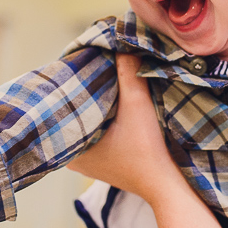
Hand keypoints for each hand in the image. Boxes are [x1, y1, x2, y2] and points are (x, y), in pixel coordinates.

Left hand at [68, 53, 184, 203]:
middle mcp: (70, 156)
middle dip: (80, 89)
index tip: (76, 61)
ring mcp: (85, 160)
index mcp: (67, 147)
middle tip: (88, 61)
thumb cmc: (148, 151)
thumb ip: (127, 73)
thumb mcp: (137, 106)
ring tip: (98, 73)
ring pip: (83, 121)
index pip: (58, 106)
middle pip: (70, 112)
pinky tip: (109, 95)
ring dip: (92, 101)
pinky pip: (93, 130)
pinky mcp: (101, 160)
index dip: (68, 82)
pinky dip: (100, 114)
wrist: (168, 184)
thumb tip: (119, 42)